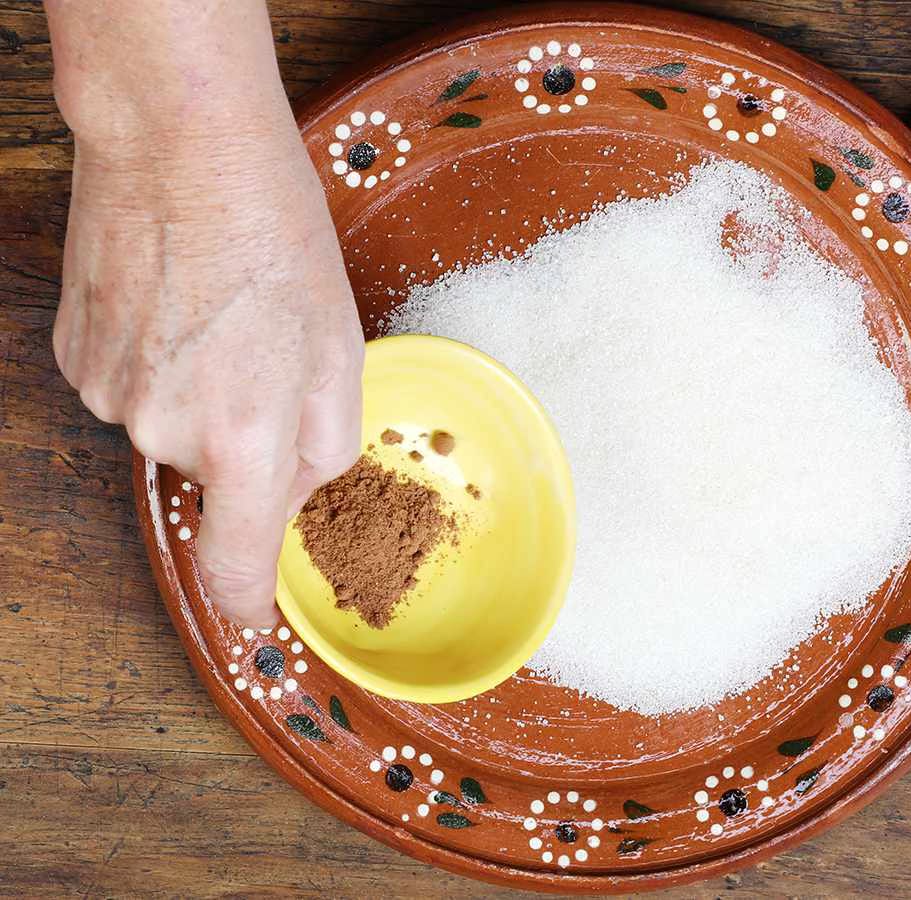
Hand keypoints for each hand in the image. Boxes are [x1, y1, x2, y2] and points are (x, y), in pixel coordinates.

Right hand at [49, 5, 363, 625]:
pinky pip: (132, 387)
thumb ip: (326, 449)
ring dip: (201, 391)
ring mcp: (109, 396)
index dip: (246, 601)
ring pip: (173, 426)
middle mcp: (166, 432)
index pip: (236, 563)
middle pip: (219, 474)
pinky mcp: (75, 356)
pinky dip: (157, 361)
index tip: (253, 618)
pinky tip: (174, 302)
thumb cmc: (277, 239)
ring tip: (218, 312)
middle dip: (249, 437)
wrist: (179, 145)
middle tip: (266, 354)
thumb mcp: (344, 351)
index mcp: (247, 439)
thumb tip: (295, 497)